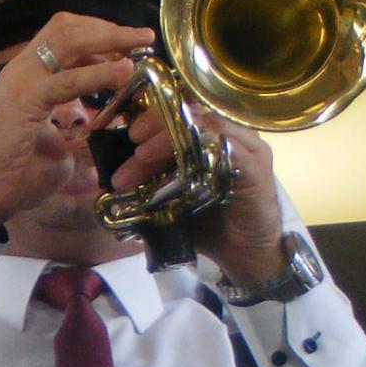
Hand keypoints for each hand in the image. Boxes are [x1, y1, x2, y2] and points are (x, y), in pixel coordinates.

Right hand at [0, 12, 153, 235]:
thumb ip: (77, 127)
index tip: (125, 45)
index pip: (61, 33)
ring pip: (67, 42)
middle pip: (67, 28)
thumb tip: (107, 126)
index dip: (96, 32)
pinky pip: (67, 80)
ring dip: (109, 39)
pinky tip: (123, 73)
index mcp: (26, 75)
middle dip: (109, 29)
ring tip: (138, 44)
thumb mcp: (57, 141)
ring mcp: (20, 81)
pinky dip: (99, 73)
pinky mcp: (24, 101)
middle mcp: (21, 69)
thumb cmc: (16, 173)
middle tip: (141, 37)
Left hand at [107, 101, 285, 282]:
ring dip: (170, 139)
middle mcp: (229, 135)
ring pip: (206, 126)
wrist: (243, 254)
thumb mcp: (169, 201)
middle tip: (131, 147)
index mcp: (209, 137)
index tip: (128, 136)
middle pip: (190, 115)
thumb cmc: (207, 224)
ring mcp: (246, 148)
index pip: (180, 112)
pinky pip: (230, 149)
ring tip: (142, 156)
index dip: (152, 117)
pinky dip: (202, 153)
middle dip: (155, 129)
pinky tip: (178, 170)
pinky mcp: (256, 169)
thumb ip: (147, 185)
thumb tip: (109, 182)